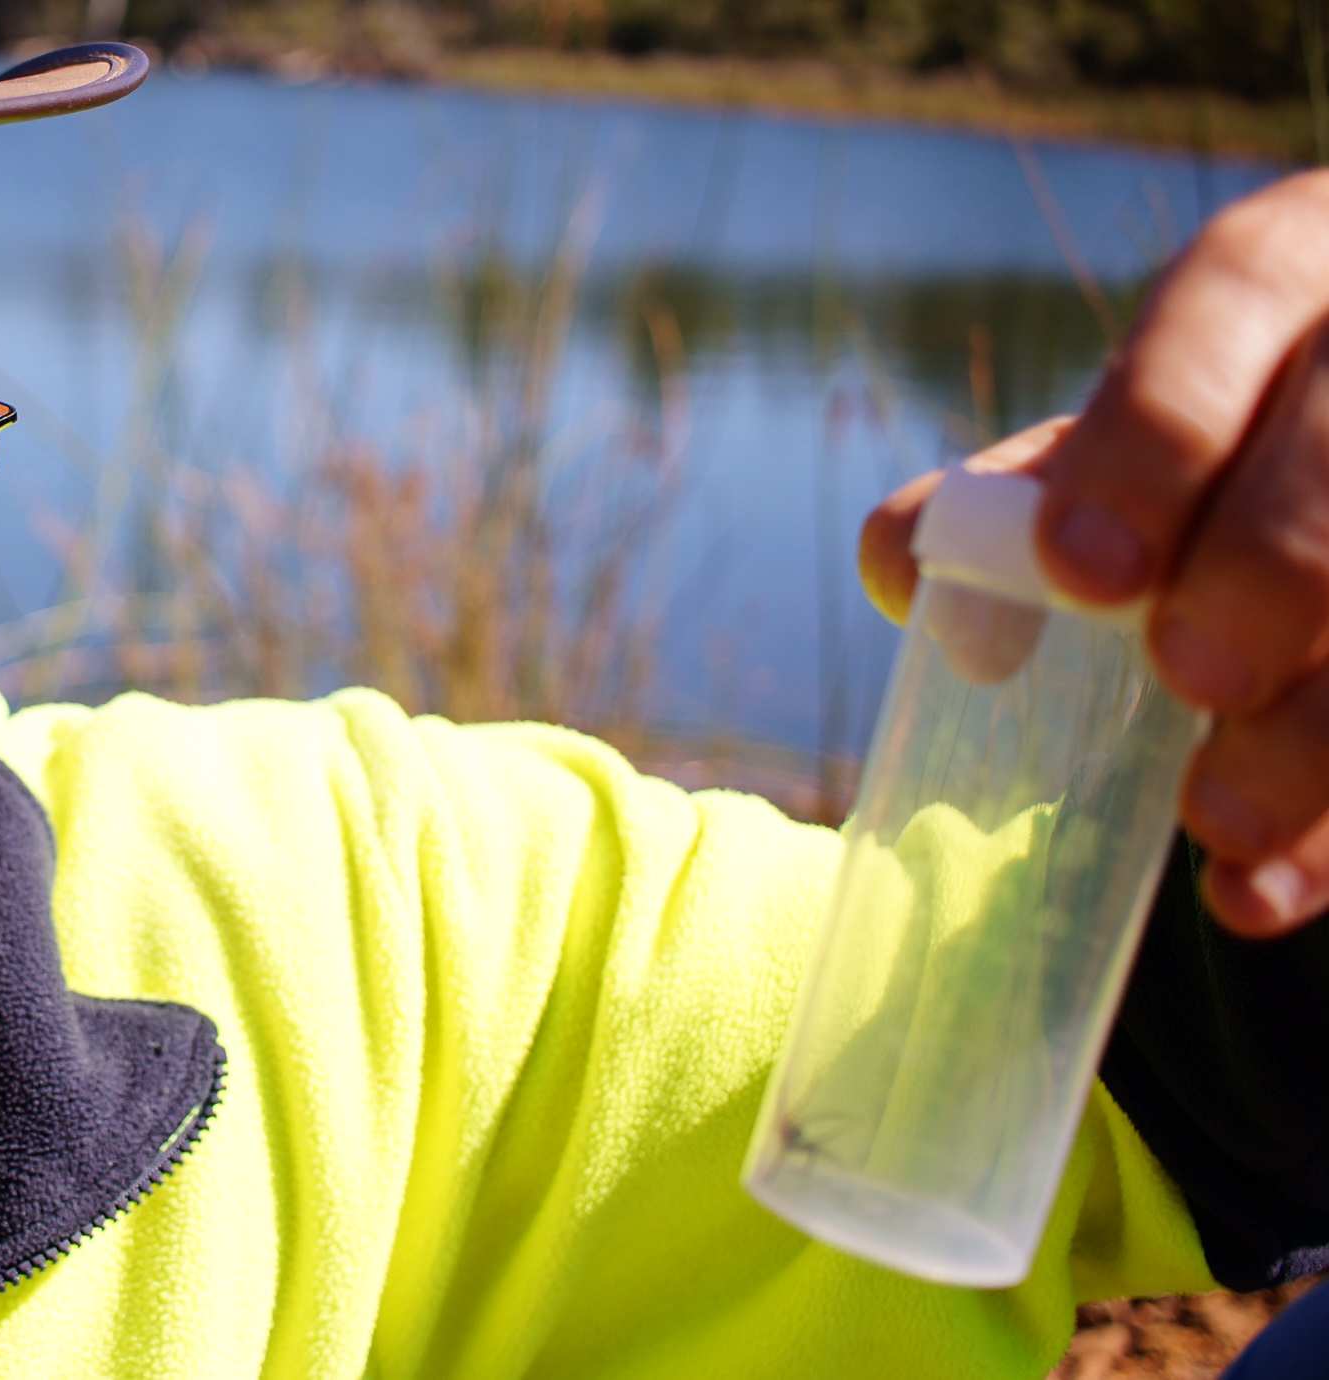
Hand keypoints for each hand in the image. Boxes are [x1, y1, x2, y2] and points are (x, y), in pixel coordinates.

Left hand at [860, 171, 1328, 940]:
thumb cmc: (1227, 444)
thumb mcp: (1134, 447)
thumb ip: (1022, 494)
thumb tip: (895, 561)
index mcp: (1289, 270)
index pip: (1235, 295)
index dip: (1157, 438)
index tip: (1084, 572)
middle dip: (1272, 566)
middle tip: (1190, 677)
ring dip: (1324, 725)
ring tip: (1221, 825)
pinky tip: (1273, 892)